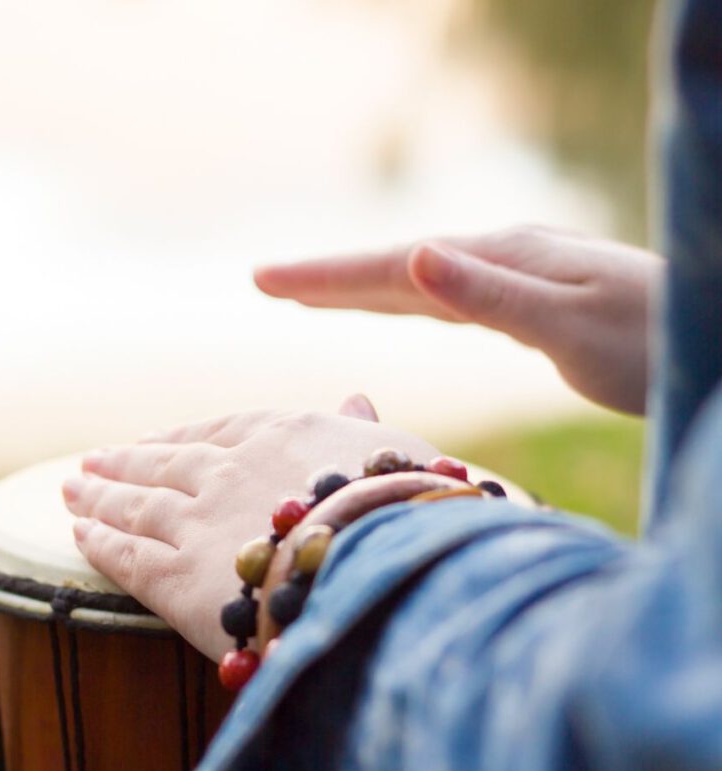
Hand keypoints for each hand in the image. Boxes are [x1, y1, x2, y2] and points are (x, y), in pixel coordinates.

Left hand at [62, 398, 437, 661]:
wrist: (373, 566)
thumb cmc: (401, 507)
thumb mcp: (395, 454)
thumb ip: (363, 430)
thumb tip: (358, 401)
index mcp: (278, 434)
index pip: (215, 428)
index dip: (180, 433)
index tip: (152, 439)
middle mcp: (227, 470)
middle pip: (162, 463)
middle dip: (125, 463)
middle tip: (90, 462)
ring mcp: (197, 521)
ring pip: (135, 505)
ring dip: (100, 498)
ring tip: (72, 491)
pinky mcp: (178, 579)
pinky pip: (129, 557)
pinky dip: (101, 545)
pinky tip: (79, 537)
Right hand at [254, 225, 662, 413]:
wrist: (709, 331)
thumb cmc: (649, 340)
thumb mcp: (569, 323)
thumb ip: (490, 295)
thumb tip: (413, 257)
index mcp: (498, 259)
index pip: (393, 266)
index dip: (327, 277)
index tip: (266, 281)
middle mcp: (497, 258)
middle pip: (394, 268)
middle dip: (328, 278)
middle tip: (266, 283)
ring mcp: (510, 276)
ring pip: (417, 281)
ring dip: (361, 288)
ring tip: (312, 296)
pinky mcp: (524, 298)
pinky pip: (445, 299)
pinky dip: (407, 301)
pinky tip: (402, 302)